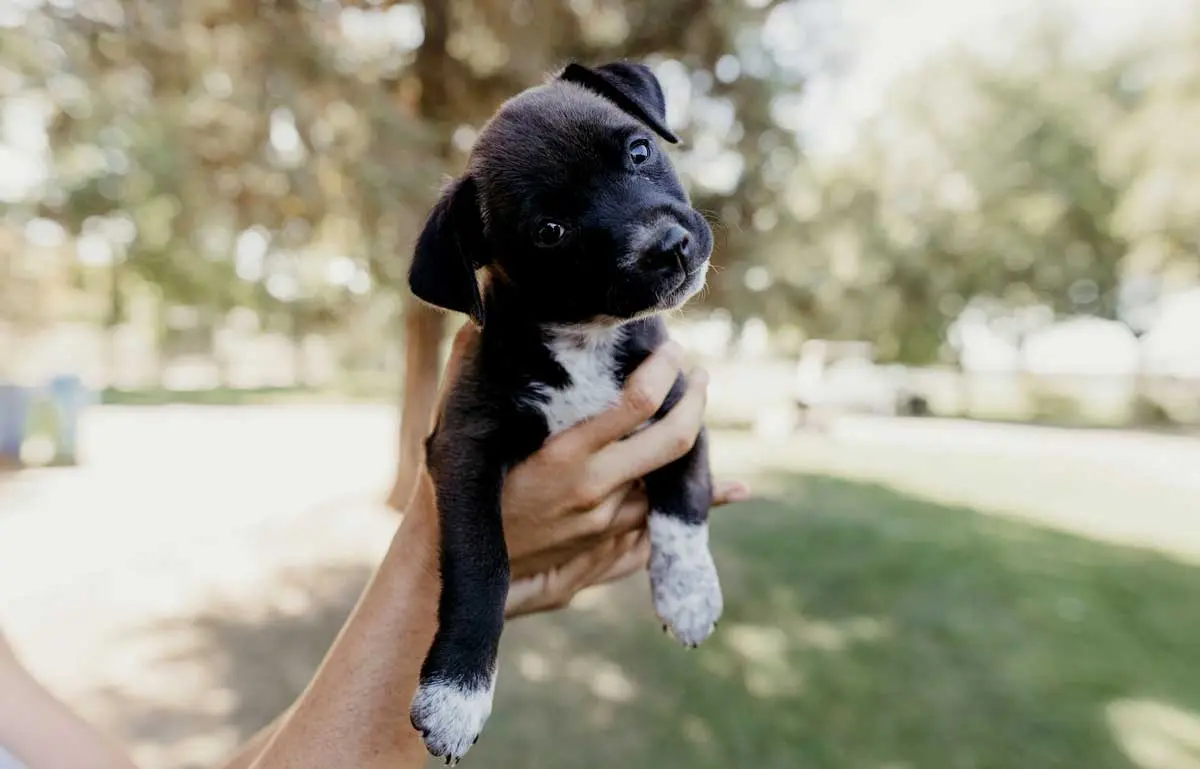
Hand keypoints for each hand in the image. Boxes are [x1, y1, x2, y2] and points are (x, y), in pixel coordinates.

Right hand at [432, 322, 749, 618]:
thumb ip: (469, 373)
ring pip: (673, 481)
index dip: (663, 369)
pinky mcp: (608, 545)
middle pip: (673, 440)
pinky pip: (666, 519)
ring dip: (696, 441)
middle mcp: (594, 490)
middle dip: (696, 399)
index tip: (672, 346)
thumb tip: (476, 320)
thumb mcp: (459, 432)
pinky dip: (701, 501)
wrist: (458, 572)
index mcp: (563, 456)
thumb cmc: (456, 494)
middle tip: (700, 374)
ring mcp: (606, 523)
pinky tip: (737, 489)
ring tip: (697, 403)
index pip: (635, 403)